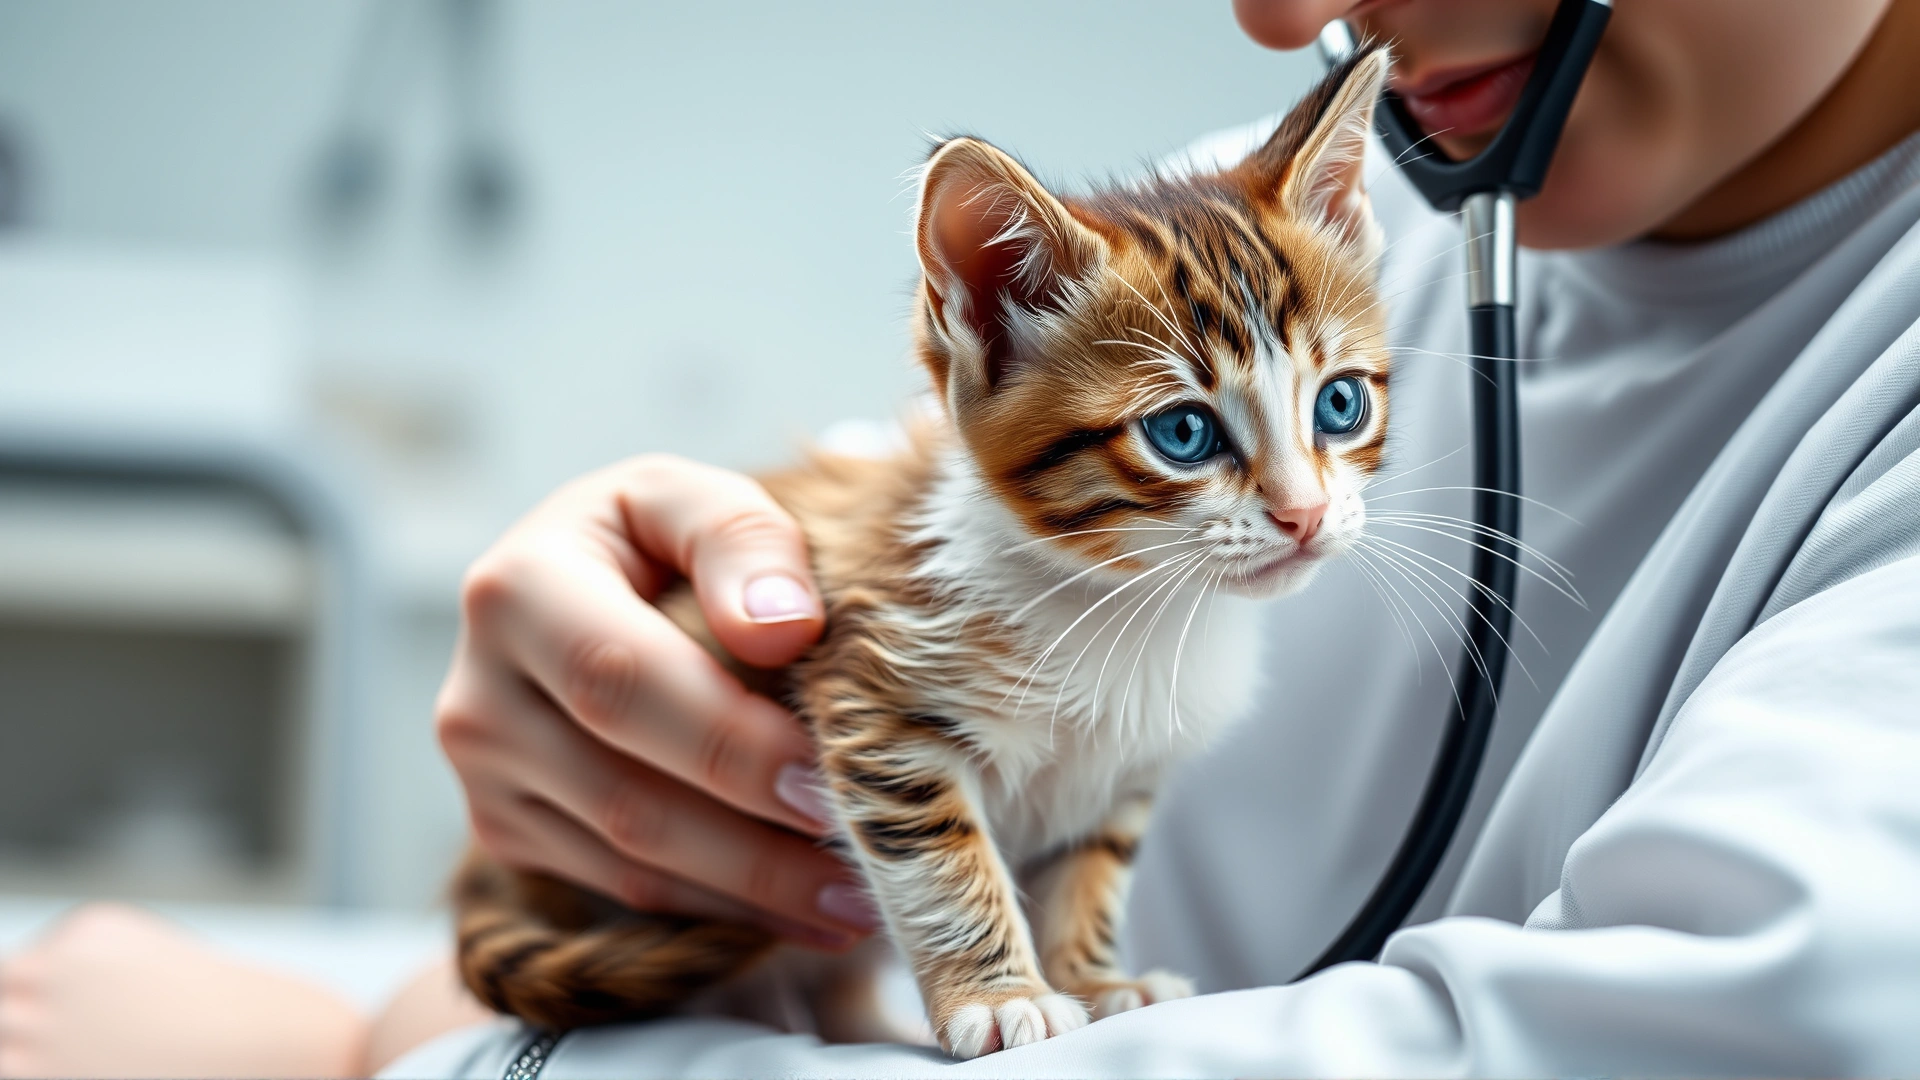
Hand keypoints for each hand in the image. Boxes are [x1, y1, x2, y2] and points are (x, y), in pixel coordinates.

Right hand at [435, 455, 877, 948]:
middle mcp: (478, 697)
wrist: (575, 586)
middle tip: (865, 869)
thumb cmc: (654, 539)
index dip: (727, 742)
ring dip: (752, 894)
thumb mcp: (691, 499)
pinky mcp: (509, 836)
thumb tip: (783, 628)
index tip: (827, 782)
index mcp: (516, 591)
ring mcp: (485, 780)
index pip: (621, 681)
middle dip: (755, 844)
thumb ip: (740, 538)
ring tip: (859, 906)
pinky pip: (624, 890)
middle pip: (626, 795)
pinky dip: (722, 908)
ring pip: (628, 863)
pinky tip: (806, 911)